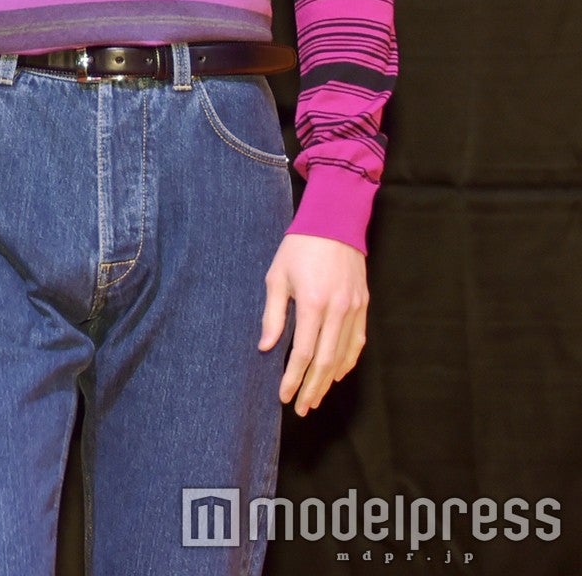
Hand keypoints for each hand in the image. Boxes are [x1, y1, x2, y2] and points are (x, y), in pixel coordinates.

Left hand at [258, 234, 368, 415]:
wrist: (335, 220)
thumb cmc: (300, 247)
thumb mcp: (277, 276)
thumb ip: (273, 314)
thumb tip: (266, 347)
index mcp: (313, 303)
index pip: (303, 353)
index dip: (293, 378)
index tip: (284, 395)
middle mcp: (337, 309)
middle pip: (325, 361)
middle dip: (312, 388)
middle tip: (301, 408)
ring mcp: (354, 308)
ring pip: (343, 356)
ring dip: (328, 381)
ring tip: (315, 398)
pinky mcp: (363, 304)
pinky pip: (357, 341)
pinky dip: (347, 362)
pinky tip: (335, 374)